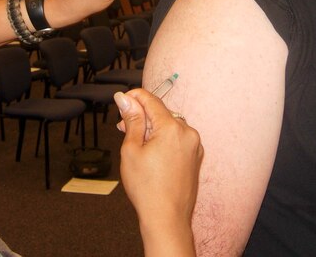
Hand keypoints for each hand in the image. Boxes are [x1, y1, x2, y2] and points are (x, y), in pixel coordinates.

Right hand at [115, 89, 201, 255]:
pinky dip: (164, 140)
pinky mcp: (195, 157)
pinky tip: (151, 154)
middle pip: (161, 113)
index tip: (120, 100)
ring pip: (170, 126)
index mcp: (172, 128)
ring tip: (136, 143)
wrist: (167, 219)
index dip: (134, 97)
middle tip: (122, 126)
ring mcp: (194, 146)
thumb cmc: (147, 188)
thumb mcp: (132, 149)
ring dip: (153, 129)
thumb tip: (126, 99)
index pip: (151, 100)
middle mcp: (188, 133)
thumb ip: (132, 120)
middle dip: (142, 116)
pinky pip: (178, 139)